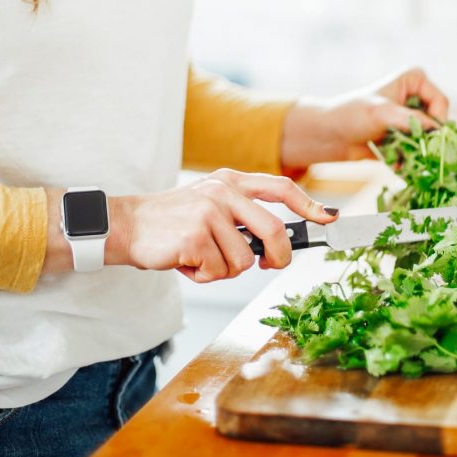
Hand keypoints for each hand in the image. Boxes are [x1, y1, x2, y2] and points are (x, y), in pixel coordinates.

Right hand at [43, 172, 337, 282]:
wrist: (127, 225)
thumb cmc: (172, 222)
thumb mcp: (210, 204)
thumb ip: (241, 216)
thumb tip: (277, 244)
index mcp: (231, 181)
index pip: (281, 188)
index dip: (308, 205)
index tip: (329, 219)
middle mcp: (223, 191)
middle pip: (274, 232)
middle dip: (277, 257)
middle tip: (268, 265)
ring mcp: (210, 212)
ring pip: (243, 260)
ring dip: (223, 270)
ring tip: (200, 258)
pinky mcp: (195, 236)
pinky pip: (217, 271)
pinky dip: (202, 275)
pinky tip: (185, 262)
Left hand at [281, 66, 448, 165]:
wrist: (330, 135)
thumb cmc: (352, 114)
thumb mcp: (382, 113)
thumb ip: (410, 120)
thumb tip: (436, 131)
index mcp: (413, 81)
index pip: (440, 101)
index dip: (438, 119)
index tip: (427, 135)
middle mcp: (414, 98)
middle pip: (438, 122)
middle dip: (429, 140)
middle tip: (419, 152)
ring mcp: (410, 119)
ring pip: (429, 139)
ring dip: (420, 152)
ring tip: (404, 157)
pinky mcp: (404, 138)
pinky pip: (417, 151)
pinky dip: (411, 160)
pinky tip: (397, 165)